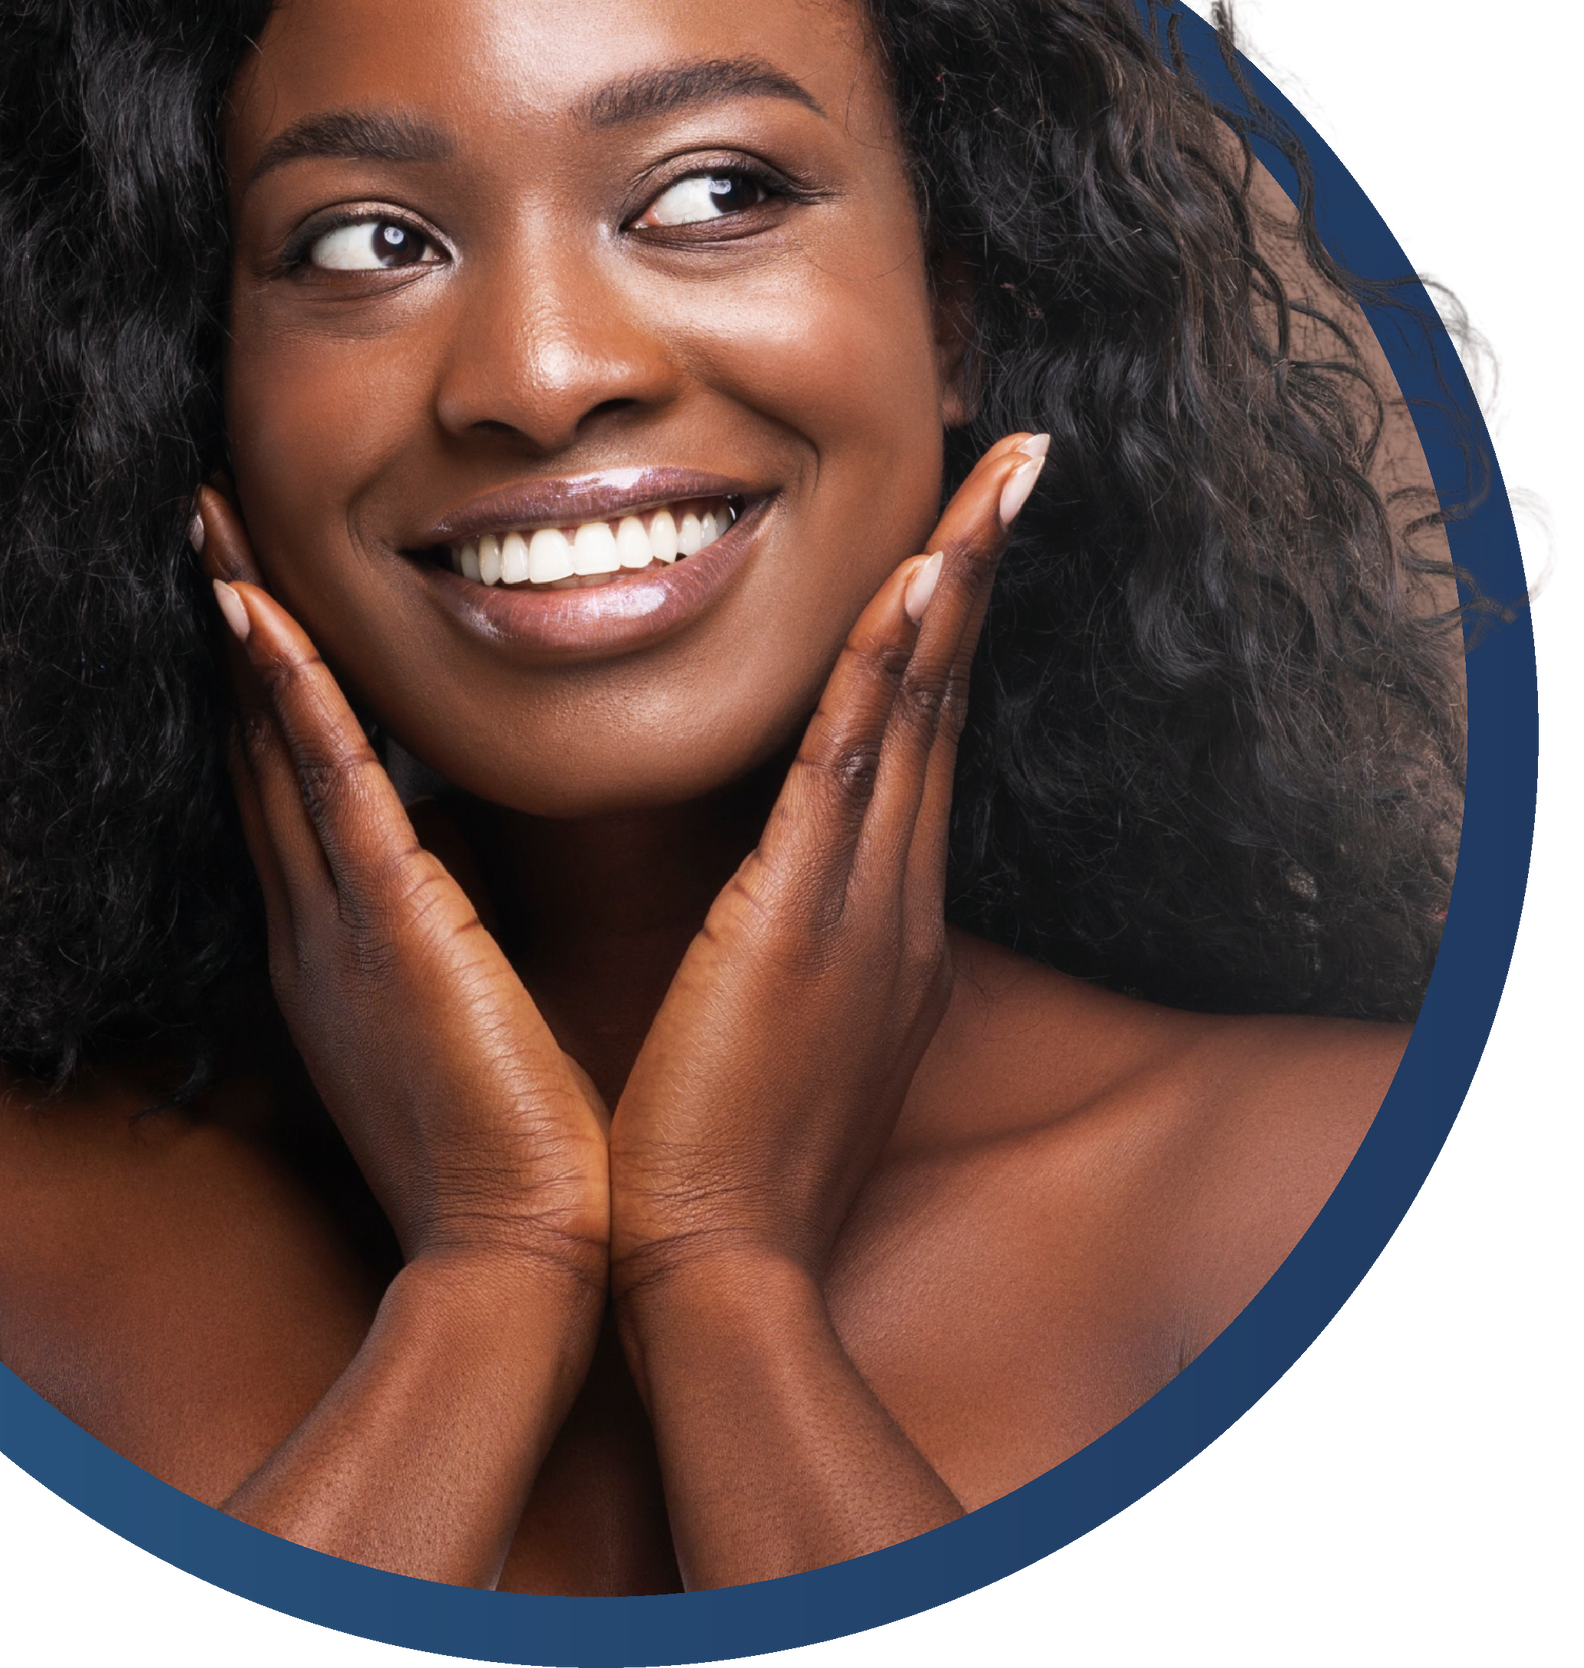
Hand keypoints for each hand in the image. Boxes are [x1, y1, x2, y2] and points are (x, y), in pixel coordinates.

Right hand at [193, 483, 611, 1301]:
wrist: (518, 1264)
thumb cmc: (516, 1152)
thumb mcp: (465, 1019)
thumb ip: (452, 937)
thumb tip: (473, 871)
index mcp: (347, 942)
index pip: (300, 782)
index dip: (271, 680)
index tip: (260, 584)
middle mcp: (318, 920)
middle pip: (264, 741)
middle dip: (236, 628)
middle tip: (207, 515)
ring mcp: (338, 923)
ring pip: (281, 741)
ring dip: (246, 626)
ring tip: (212, 520)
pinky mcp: (387, 932)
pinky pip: (333, 788)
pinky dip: (293, 695)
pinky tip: (259, 612)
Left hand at [606, 433, 1047, 1318]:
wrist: (714, 1272)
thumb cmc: (724, 1153)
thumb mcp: (781, 1025)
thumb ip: (792, 939)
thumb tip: (777, 888)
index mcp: (881, 916)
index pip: (921, 739)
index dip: (944, 630)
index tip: (959, 536)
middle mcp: (896, 895)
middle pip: (946, 699)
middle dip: (979, 572)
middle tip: (1019, 461)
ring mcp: (864, 905)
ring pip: (918, 711)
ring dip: (953, 584)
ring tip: (993, 477)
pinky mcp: (807, 923)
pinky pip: (853, 770)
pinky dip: (889, 672)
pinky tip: (915, 586)